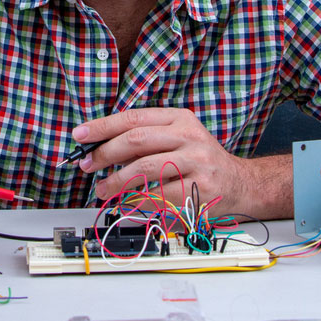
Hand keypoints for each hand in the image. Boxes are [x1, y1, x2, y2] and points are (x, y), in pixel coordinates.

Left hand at [73, 108, 263, 217]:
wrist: (240, 183)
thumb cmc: (200, 160)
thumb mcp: (178, 136)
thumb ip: (145, 137)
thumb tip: (100, 145)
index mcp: (179, 119)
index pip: (133, 118)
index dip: (103, 127)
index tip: (81, 135)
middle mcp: (189, 137)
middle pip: (136, 141)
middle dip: (105, 154)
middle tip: (88, 165)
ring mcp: (196, 163)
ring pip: (144, 170)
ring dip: (116, 182)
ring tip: (103, 189)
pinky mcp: (198, 190)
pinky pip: (158, 196)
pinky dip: (136, 200)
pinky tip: (127, 202)